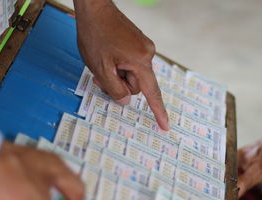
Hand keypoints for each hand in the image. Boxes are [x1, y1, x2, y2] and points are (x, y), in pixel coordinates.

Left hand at [75, 0, 168, 129]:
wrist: (95, 8)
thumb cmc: (96, 34)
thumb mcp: (100, 67)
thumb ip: (114, 89)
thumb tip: (126, 101)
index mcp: (140, 62)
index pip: (152, 93)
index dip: (158, 112)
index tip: (165, 126)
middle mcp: (148, 54)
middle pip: (137, 84)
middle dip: (120, 83)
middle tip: (102, 74)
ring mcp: (145, 48)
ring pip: (133, 74)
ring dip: (119, 73)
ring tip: (104, 60)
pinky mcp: (140, 44)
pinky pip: (132, 64)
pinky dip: (121, 65)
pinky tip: (110, 54)